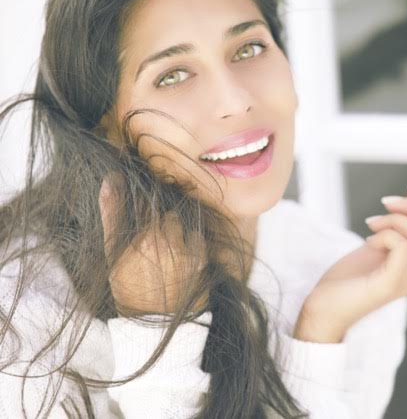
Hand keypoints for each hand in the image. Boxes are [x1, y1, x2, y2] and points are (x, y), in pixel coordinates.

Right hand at [98, 175, 207, 314]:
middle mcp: (168, 240)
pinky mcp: (201, 260)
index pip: (148, 204)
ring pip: (183, 225)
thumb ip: (112, 212)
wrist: (152, 322)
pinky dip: (191, 244)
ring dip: (177, 232)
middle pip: (168, 214)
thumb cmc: (127, 285)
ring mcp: (186, 251)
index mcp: (143, 235)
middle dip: (161, 222)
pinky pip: (197, 239)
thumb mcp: (112, 252)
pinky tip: (180, 260)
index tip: (143, 224)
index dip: (145, 210)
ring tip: (167, 253)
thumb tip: (112, 178)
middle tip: (154, 243)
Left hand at [294, 184, 406, 342]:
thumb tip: (402, 204)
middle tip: (385, 204)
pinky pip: (403, 246)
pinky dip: (385, 234)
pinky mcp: (391, 284)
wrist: (323, 310)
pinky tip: (368, 240)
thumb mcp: (374, 248)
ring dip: (395, 219)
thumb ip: (392, 231)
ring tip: (371, 223)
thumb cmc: (344, 279)